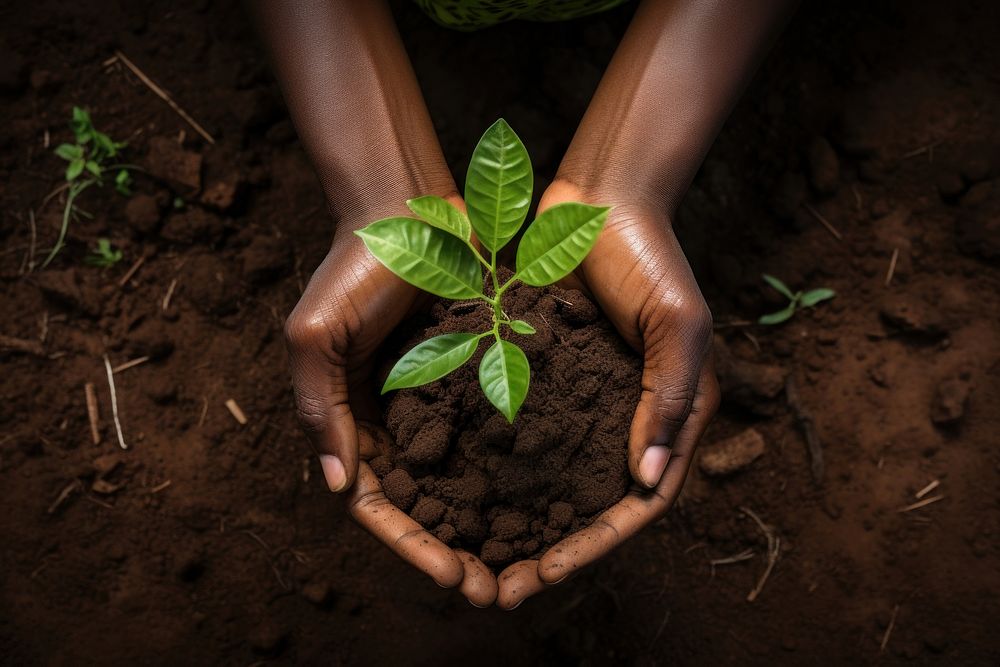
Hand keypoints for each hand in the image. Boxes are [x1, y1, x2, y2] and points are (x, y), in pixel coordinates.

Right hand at [284, 200, 497, 606]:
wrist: (409, 207)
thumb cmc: (352, 266)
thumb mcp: (315, 335)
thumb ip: (324, 408)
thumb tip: (341, 485)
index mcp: (352, 419)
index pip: (376, 502)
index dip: (410, 544)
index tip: (452, 574)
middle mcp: (396, 420)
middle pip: (423, 504)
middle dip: (454, 551)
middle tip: (494, 591)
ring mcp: (439, 402)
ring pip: (464, 479)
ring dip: (489, 523)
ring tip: (527, 562)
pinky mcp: (477, 377)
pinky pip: (498, 433)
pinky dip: (515, 470)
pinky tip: (551, 499)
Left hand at [496, 181, 720, 608]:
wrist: (599, 198)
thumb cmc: (649, 255)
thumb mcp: (678, 324)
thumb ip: (671, 398)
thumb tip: (645, 481)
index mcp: (670, 415)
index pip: (640, 504)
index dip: (596, 545)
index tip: (547, 573)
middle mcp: (626, 419)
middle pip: (590, 506)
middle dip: (549, 551)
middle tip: (500, 589)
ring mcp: (583, 403)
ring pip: (549, 480)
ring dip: (515, 521)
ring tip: (470, 555)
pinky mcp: (543, 380)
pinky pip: (518, 435)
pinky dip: (494, 468)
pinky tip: (453, 492)